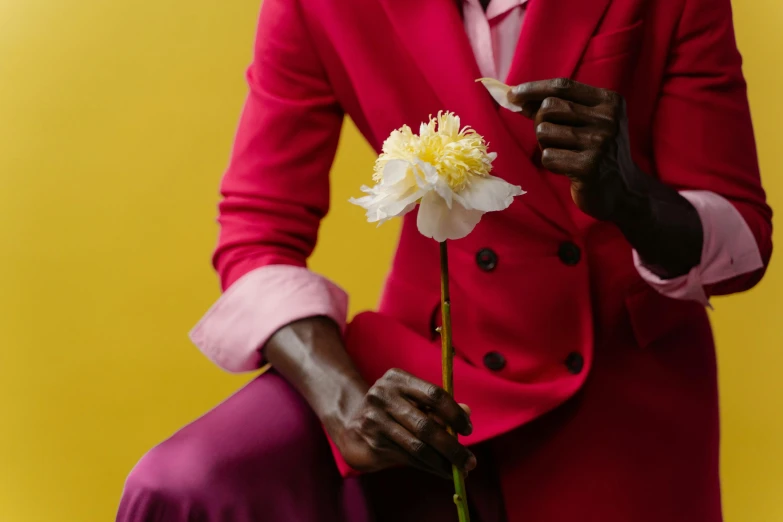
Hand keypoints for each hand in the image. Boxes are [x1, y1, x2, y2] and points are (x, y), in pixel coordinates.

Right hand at [334, 368, 475, 478]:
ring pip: (418, 446)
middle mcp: (383, 396)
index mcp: (397, 379)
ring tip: (459, 471)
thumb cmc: (390, 410)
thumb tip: (467, 413)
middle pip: (427, 425)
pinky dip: (429, 466)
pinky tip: (441, 470)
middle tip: (470, 461)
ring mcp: (374, 420)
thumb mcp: (411, 400)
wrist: (349, 422)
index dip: (454, 413)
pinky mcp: (372, 443)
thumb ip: (437, 406)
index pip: (433, 394)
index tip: (468, 429)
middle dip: (452, 447)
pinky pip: (408, 458)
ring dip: (443, 462)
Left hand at [509, 78, 636, 220]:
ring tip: (565, 154)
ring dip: (546, 145)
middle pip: (549, 107)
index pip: (562, 86)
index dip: (533, 88)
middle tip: (552, 138)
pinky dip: (552, 164)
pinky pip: (548, 157)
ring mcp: (599, 143)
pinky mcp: (588, 167)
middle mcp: (607, 119)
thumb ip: (557, 108)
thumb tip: (517, 96)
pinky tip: (568, 169)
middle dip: (540, 122)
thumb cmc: (597, 152)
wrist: (624, 190)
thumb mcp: (586, 123)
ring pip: (544, 131)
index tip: (513, 94)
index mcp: (609, 101)